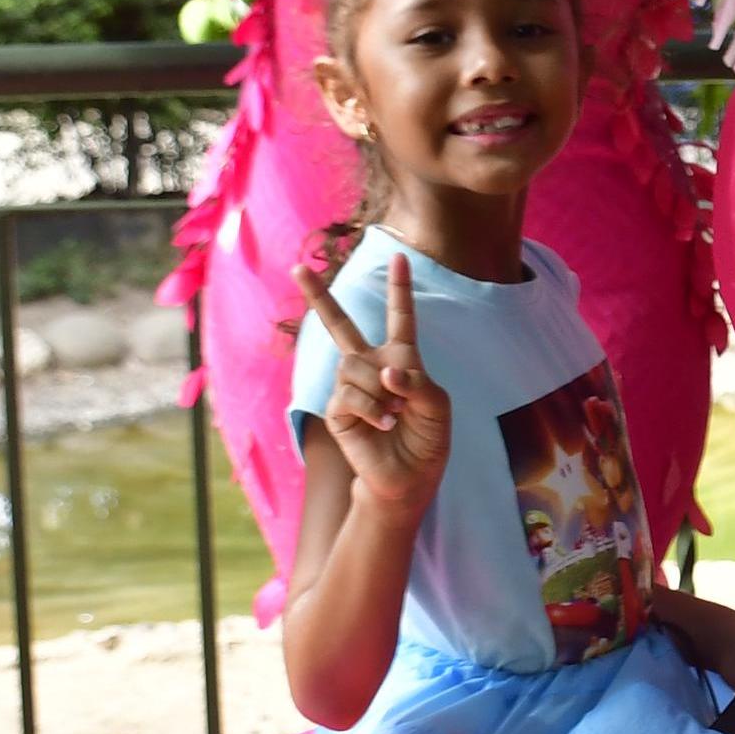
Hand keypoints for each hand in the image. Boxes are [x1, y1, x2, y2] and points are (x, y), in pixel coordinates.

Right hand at [298, 259, 449, 510]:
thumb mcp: (438, 406)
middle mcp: (371, 366)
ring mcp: (350, 387)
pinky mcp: (338, 411)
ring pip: (353, 366)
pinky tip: (384, 422)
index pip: (400, 317)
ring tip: (395, 411)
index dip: (399, 287)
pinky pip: (348, 395)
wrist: (410, 477)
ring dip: (379, 389)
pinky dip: (372, 408)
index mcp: (400, 358)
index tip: (399, 256)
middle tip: (296, 268)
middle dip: (318, 296)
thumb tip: (384, 372)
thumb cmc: (427, 439)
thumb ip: (417, 381)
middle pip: (339, 325)